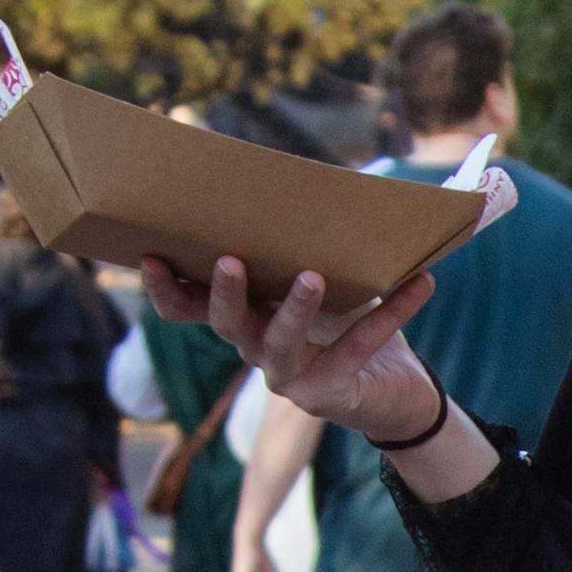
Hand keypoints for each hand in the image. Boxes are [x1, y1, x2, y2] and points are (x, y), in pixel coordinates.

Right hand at [146, 251, 442, 446]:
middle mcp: (256, 349)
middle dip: (224, 292)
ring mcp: (288, 378)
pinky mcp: (328, 394)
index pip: (190, 309)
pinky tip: (421, 282)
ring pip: (278, 343)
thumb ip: (307, 246)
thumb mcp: (325, 282)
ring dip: (294, 308)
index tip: (149, 255)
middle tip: (229, 260)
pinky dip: (391, 311)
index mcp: (246, 320)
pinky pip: (358, 347)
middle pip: (227, 324)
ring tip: (313, 276)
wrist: (397, 392)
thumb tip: (313, 177)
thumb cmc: (350, 327)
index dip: (167, 289)